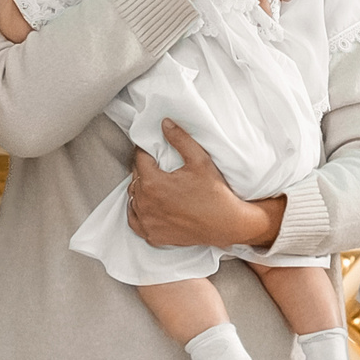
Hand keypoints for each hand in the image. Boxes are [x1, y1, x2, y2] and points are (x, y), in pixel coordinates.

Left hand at [128, 120, 283, 248]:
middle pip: (134, 179)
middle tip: (156, 165)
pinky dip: (138, 212)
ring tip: (154, 184)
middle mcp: (145, 204)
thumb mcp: (200, 160)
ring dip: (140, 190)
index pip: (139, 159)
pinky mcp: (152, 235)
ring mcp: (147, 222)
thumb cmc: (214, 193)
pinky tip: (148, 205)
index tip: (150, 147)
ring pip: (133, 200)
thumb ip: (180, 139)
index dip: (145, 150)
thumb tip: (164, 123)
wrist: (226, 224)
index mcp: (153, 183)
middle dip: (143, 169)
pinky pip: (135, 221)